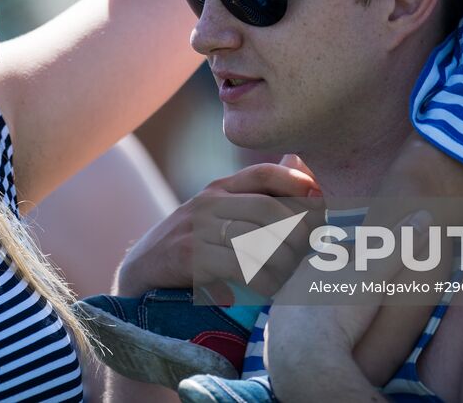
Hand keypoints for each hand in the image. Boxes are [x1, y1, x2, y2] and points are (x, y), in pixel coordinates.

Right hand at [116, 155, 320, 298]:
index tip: (322, 206)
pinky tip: (268, 290)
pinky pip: (238, 267)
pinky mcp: (188, 257)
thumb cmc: (191, 245)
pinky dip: (261, 281)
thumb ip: (256, 197)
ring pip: (256, 240)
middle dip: (297, 233)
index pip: (265, 173)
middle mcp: (208, 202)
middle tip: (310, 254)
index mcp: (220, 188)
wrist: (140, 274)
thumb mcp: (219, 214)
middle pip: (267, 209)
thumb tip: (305, 174)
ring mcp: (196, 228)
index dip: (298, 186)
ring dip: (282, 263)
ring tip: (291, 277)